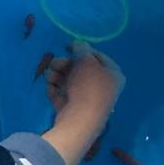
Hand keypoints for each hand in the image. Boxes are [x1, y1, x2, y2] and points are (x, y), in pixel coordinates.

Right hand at [43, 49, 124, 164]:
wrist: (81, 120)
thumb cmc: (88, 86)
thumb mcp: (86, 61)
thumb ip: (82, 48)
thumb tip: (78, 44)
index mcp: (113, 74)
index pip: (98, 56)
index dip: (82, 49)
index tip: (67, 46)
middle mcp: (104, 87)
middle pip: (82, 70)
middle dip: (65, 64)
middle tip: (54, 63)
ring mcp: (89, 100)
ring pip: (71, 82)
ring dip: (58, 75)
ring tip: (50, 76)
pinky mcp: (76, 110)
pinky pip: (64, 95)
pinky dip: (56, 89)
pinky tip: (50, 87)